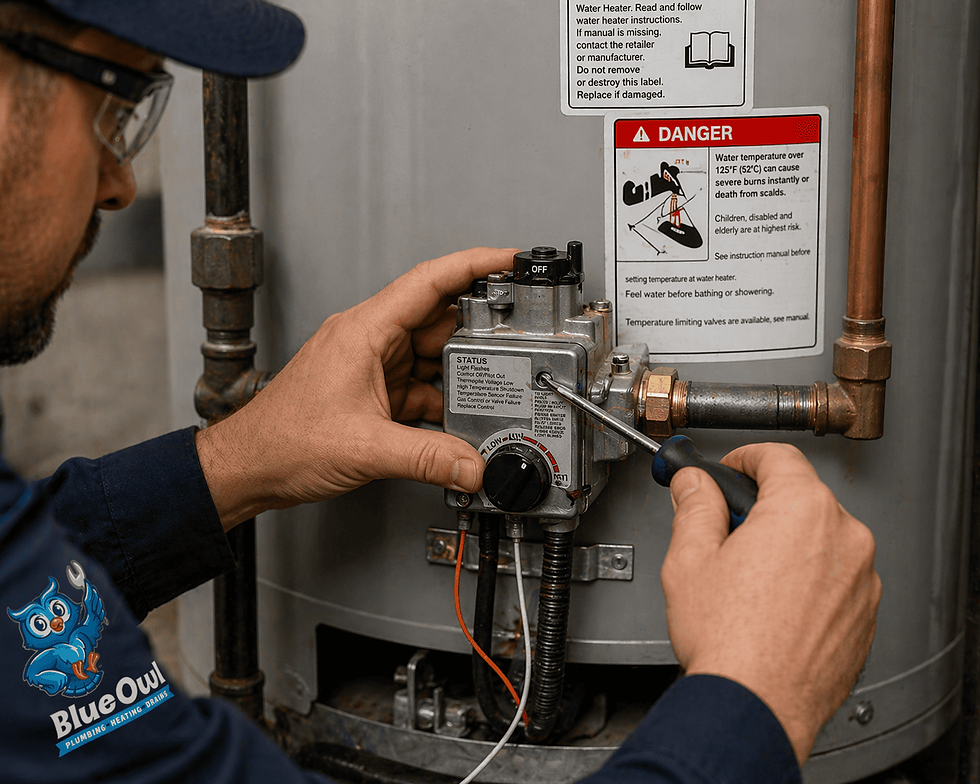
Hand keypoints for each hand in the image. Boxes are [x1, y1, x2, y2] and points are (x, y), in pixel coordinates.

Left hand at [196, 246, 516, 529]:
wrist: (249, 466)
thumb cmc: (282, 440)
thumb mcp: (366, 448)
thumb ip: (428, 458)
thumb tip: (472, 465)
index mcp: (364, 330)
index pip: (429, 281)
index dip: (474, 265)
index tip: (509, 260)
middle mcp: (368, 340)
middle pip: (437, 319)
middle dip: (477, 329)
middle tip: (516, 339)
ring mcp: (371, 365)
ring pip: (430, 354)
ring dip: (459, 369)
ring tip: (492, 384)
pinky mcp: (372, 391)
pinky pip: (419, 384)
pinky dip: (441, 397)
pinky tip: (457, 415)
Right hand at [661, 443, 880, 764]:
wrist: (756, 707)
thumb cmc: (729, 641)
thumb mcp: (689, 558)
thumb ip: (695, 506)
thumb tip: (694, 484)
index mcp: (803, 510)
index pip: (777, 457)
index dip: (744, 458)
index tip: (729, 470)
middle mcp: (845, 538)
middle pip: (802, 498)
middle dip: (763, 507)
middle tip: (726, 529)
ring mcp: (862, 579)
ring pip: (821, 540)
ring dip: (788, 544)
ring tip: (746, 579)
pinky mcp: (866, 615)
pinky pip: (836, 578)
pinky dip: (808, 580)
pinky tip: (771, 606)